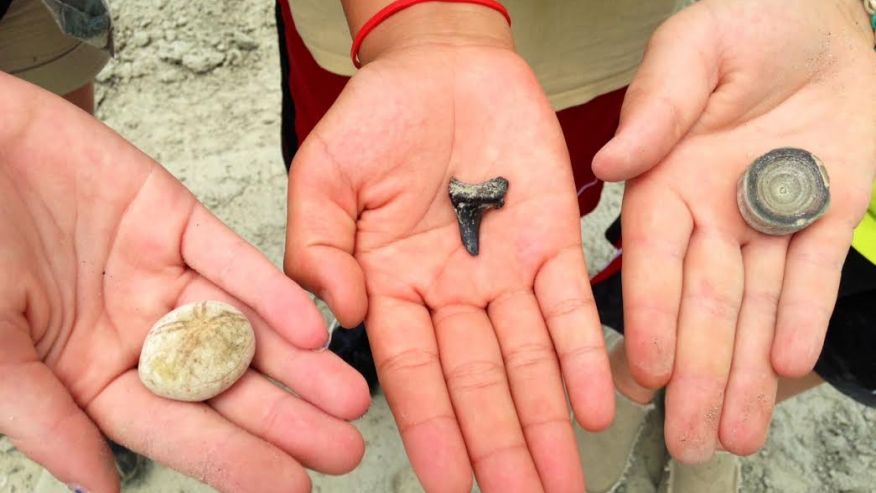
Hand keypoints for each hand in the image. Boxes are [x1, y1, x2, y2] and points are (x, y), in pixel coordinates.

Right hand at [0, 73, 369, 491]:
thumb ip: (43, 414)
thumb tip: (99, 487)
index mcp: (88, 373)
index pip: (173, 430)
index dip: (232, 460)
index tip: (292, 487)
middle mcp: (133, 329)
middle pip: (222, 384)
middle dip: (285, 419)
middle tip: (346, 449)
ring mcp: (156, 274)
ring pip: (239, 323)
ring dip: (295, 362)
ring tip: (349, 397)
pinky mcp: (171, 218)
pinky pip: (227, 258)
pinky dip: (267, 290)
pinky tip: (311, 328)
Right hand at [285, 5, 613, 490]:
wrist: (443, 63)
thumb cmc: (380, 114)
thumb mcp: (323, 174)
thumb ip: (318, 248)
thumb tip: (340, 318)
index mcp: (392, 283)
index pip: (413, 371)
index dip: (432, 425)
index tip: (447, 480)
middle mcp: (452, 290)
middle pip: (478, 381)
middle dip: (499, 445)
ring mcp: (505, 270)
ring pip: (528, 359)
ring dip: (545, 420)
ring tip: (562, 478)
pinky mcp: (553, 239)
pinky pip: (570, 306)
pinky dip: (584, 354)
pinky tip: (594, 404)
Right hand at [593, 0, 875, 461]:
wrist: (818, 14)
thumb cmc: (747, 22)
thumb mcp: (693, 48)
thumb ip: (657, 105)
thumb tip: (611, 163)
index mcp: (666, 179)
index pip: (653, 262)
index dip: (650, 319)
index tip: (644, 372)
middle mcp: (710, 211)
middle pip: (702, 305)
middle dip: (695, 374)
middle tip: (687, 437)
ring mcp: (768, 217)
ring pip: (755, 306)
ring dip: (742, 370)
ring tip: (731, 432)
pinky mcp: (828, 211)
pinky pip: (812, 274)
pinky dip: (801, 318)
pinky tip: (783, 366)